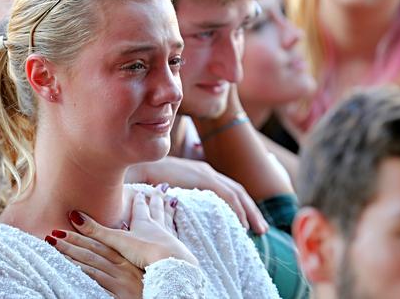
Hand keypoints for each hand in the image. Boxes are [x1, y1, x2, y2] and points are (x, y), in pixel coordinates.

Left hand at [46, 229, 143, 297]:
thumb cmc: (146, 292)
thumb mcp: (133, 275)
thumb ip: (119, 264)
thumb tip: (102, 251)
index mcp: (127, 262)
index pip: (99, 244)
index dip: (81, 236)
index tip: (63, 228)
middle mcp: (124, 269)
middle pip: (93, 252)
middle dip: (71, 242)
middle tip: (52, 235)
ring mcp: (121, 282)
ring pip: (91, 264)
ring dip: (70, 255)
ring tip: (53, 247)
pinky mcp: (119, 296)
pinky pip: (95, 283)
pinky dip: (81, 274)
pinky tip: (67, 270)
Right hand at [64, 188, 197, 269]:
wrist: (171, 263)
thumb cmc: (146, 250)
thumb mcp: (117, 239)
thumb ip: (96, 230)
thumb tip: (73, 214)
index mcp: (143, 222)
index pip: (140, 207)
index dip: (139, 199)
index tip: (141, 190)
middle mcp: (157, 227)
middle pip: (156, 209)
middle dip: (156, 199)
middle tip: (161, 188)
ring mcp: (169, 238)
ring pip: (168, 219)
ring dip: (169, 210)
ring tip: (173, 201)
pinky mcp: (177, 250)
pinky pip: (176, 235)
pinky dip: (176, 228)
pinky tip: (178, 230)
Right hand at [127, 157, 268, 233]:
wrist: (139, 169)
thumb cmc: (148, 182)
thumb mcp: (169, 190)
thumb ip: (180, 198)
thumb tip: (182, 212)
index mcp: (201, 172)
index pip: (228, 189)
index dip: (240, 206)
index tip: (248, 222)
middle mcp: (207, 170)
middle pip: (237, 191)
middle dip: (251, 210)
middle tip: (261, 229)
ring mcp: (206, 172)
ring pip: (237, 194)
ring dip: (249, 212)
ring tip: (257, 230)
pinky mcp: (203, 177)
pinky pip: (227, 196)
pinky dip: (236, 209)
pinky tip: (241, 223)